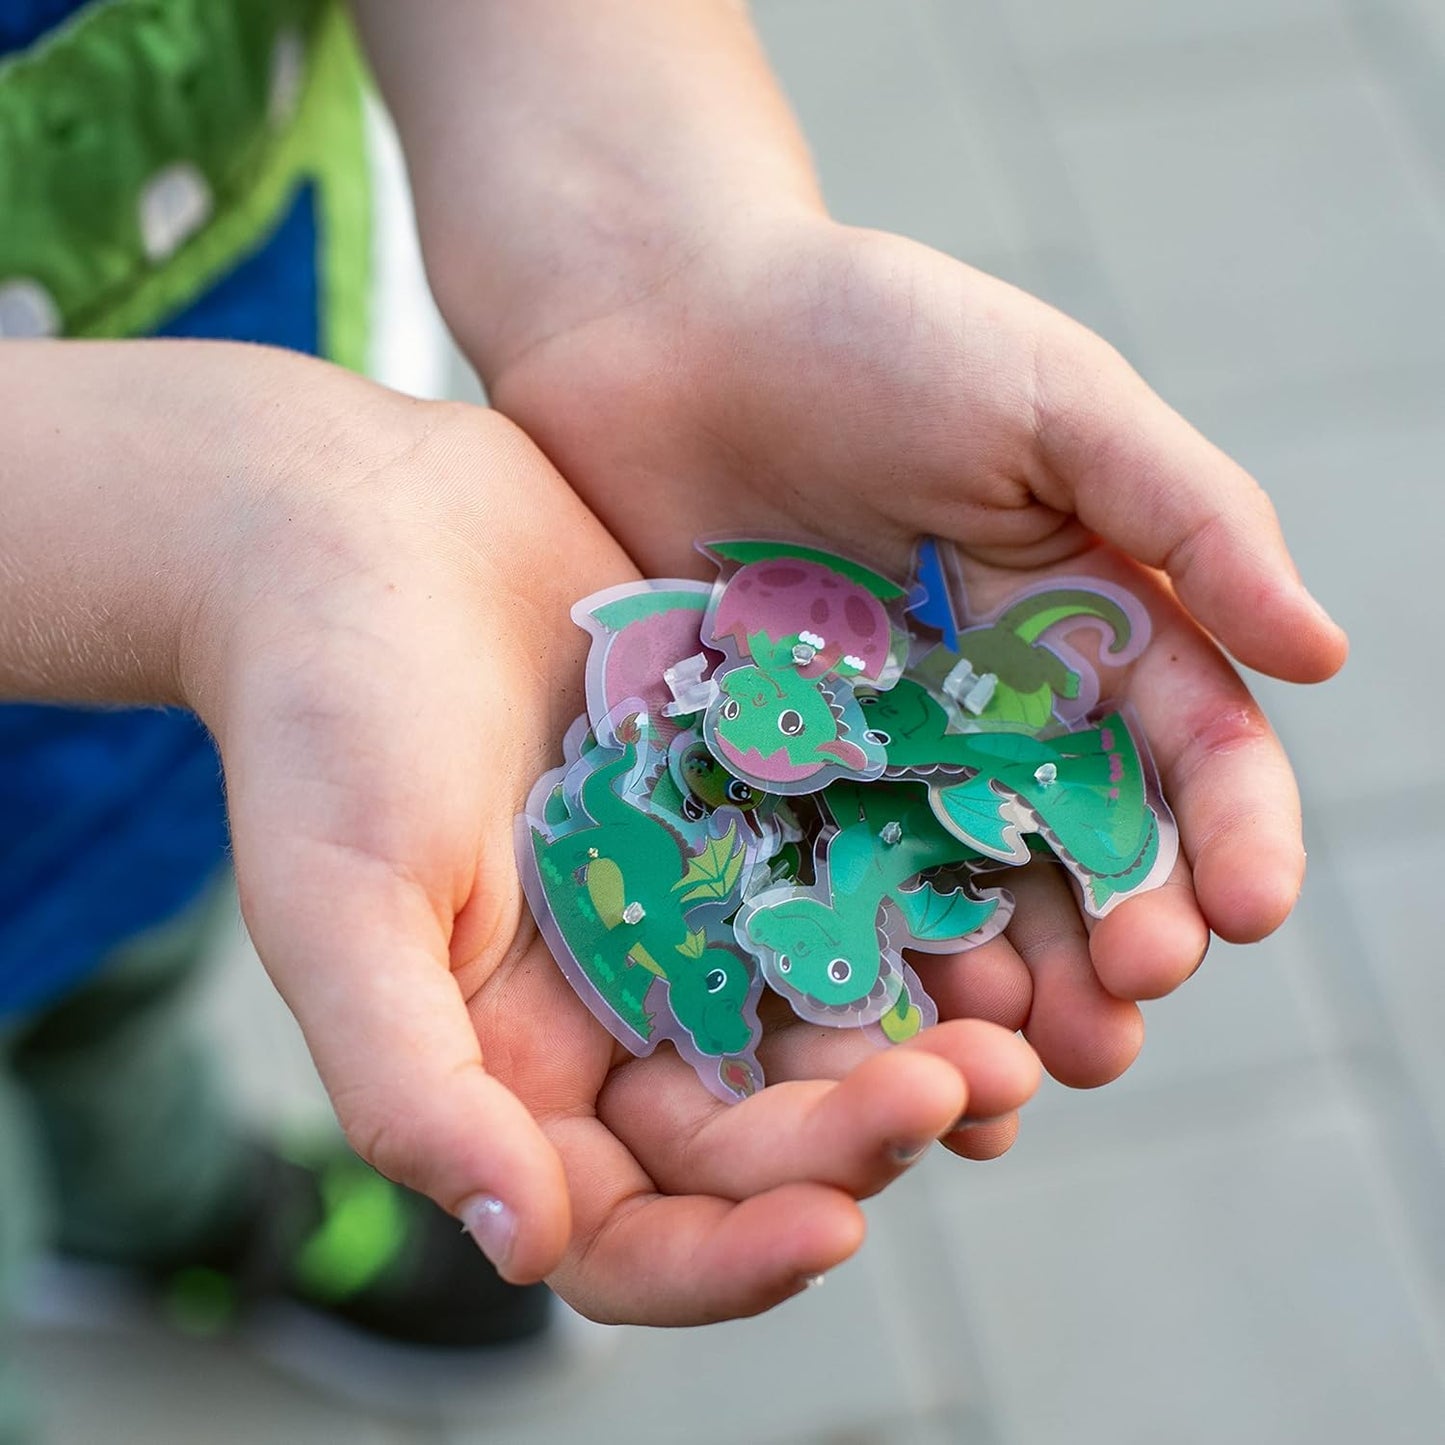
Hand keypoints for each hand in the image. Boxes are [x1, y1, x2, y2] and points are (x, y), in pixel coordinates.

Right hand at [181, 371, 1039, 1323]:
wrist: (374, 523)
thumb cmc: (325, 714)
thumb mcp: (339, 904)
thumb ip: (409, 1084)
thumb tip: (516, 1245)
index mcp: (515, 1065)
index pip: (628, 1227)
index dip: (726, 1259)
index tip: (831, 1227)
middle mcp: (616, 1005)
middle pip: (756, 1135)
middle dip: (857, 1135)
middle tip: (965, 1086)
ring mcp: (691, 905)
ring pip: (824, 1023)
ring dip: (918, 1044)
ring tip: (1017, 1031)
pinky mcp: (751, 807)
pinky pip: (851, 887)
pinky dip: (921, 921)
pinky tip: (997, 919)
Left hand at [482, 217, 1348, 1091]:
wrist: (663, 321)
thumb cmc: (868, 332)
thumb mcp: (1054, 398)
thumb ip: (1188, 514)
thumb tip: (1323, 653)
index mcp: (1085, 621)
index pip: (1189, 751)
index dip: (1228, 837)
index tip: (1240, 913)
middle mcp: (992, 704)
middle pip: (1078, 853)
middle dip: (1111, 946)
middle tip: (1114, 1028)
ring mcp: (876, 746)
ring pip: (958, 894)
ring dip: (995, 988)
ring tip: (1007, 1069)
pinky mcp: (763, 768)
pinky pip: (821, 878)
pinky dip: (854, 960)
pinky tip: (869, 1030)